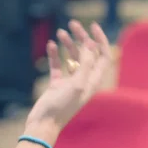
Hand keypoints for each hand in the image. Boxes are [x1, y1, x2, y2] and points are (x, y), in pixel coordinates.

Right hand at [24, 21, 111, 144]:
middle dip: (82, 37)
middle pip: (87, 53)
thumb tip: (91, 45)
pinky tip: (50, 45)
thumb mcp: (77, 84)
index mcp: (93, 81)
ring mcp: (70, 81)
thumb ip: (86, 64)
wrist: (44, 123)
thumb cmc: (62, 106)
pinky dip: (55, 54)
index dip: (100, 40)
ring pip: (72, 57)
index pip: (103, 56)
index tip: (92, 25)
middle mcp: (84, 79)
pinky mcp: (56, 83)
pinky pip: (57, 65)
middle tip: (73, 24)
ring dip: (68, 44)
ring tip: (60, 32)